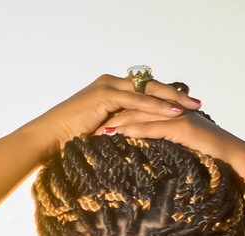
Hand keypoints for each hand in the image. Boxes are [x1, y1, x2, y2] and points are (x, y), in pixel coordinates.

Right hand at [30, 75, 201, 155]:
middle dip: (175, 96)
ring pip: (148, 90)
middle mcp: (111, 83)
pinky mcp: (105, 95)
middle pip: (151, 86)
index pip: (145, 90)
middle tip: (196, 104)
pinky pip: (137, 101)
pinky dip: (156, 107)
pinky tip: (173, 113)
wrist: (48, 137)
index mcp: (111, 90)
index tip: (185, 106)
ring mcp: (108, 87)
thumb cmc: (69, 141)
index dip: (166, 98)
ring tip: (191, 108)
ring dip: (171, 99)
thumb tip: (132, 143)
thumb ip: (117, 131)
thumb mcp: (100, 134)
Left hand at [98, 105, 243, 165]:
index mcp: (169, 114)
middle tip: (89, 127)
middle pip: (134, 108)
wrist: (233, 160)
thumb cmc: (210, 160)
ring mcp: (176, 116)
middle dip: (110, 117)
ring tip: (97, 132)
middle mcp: (171, 110)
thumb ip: (165, 147)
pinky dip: (134, 130)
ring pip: (141, 115)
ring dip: (117, 123)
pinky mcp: (182, 127)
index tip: (96, 126)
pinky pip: (153, 127)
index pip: (137, 110)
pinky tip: (119, 135)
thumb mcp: (182, 150)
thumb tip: (148, 157)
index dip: (116, 116)